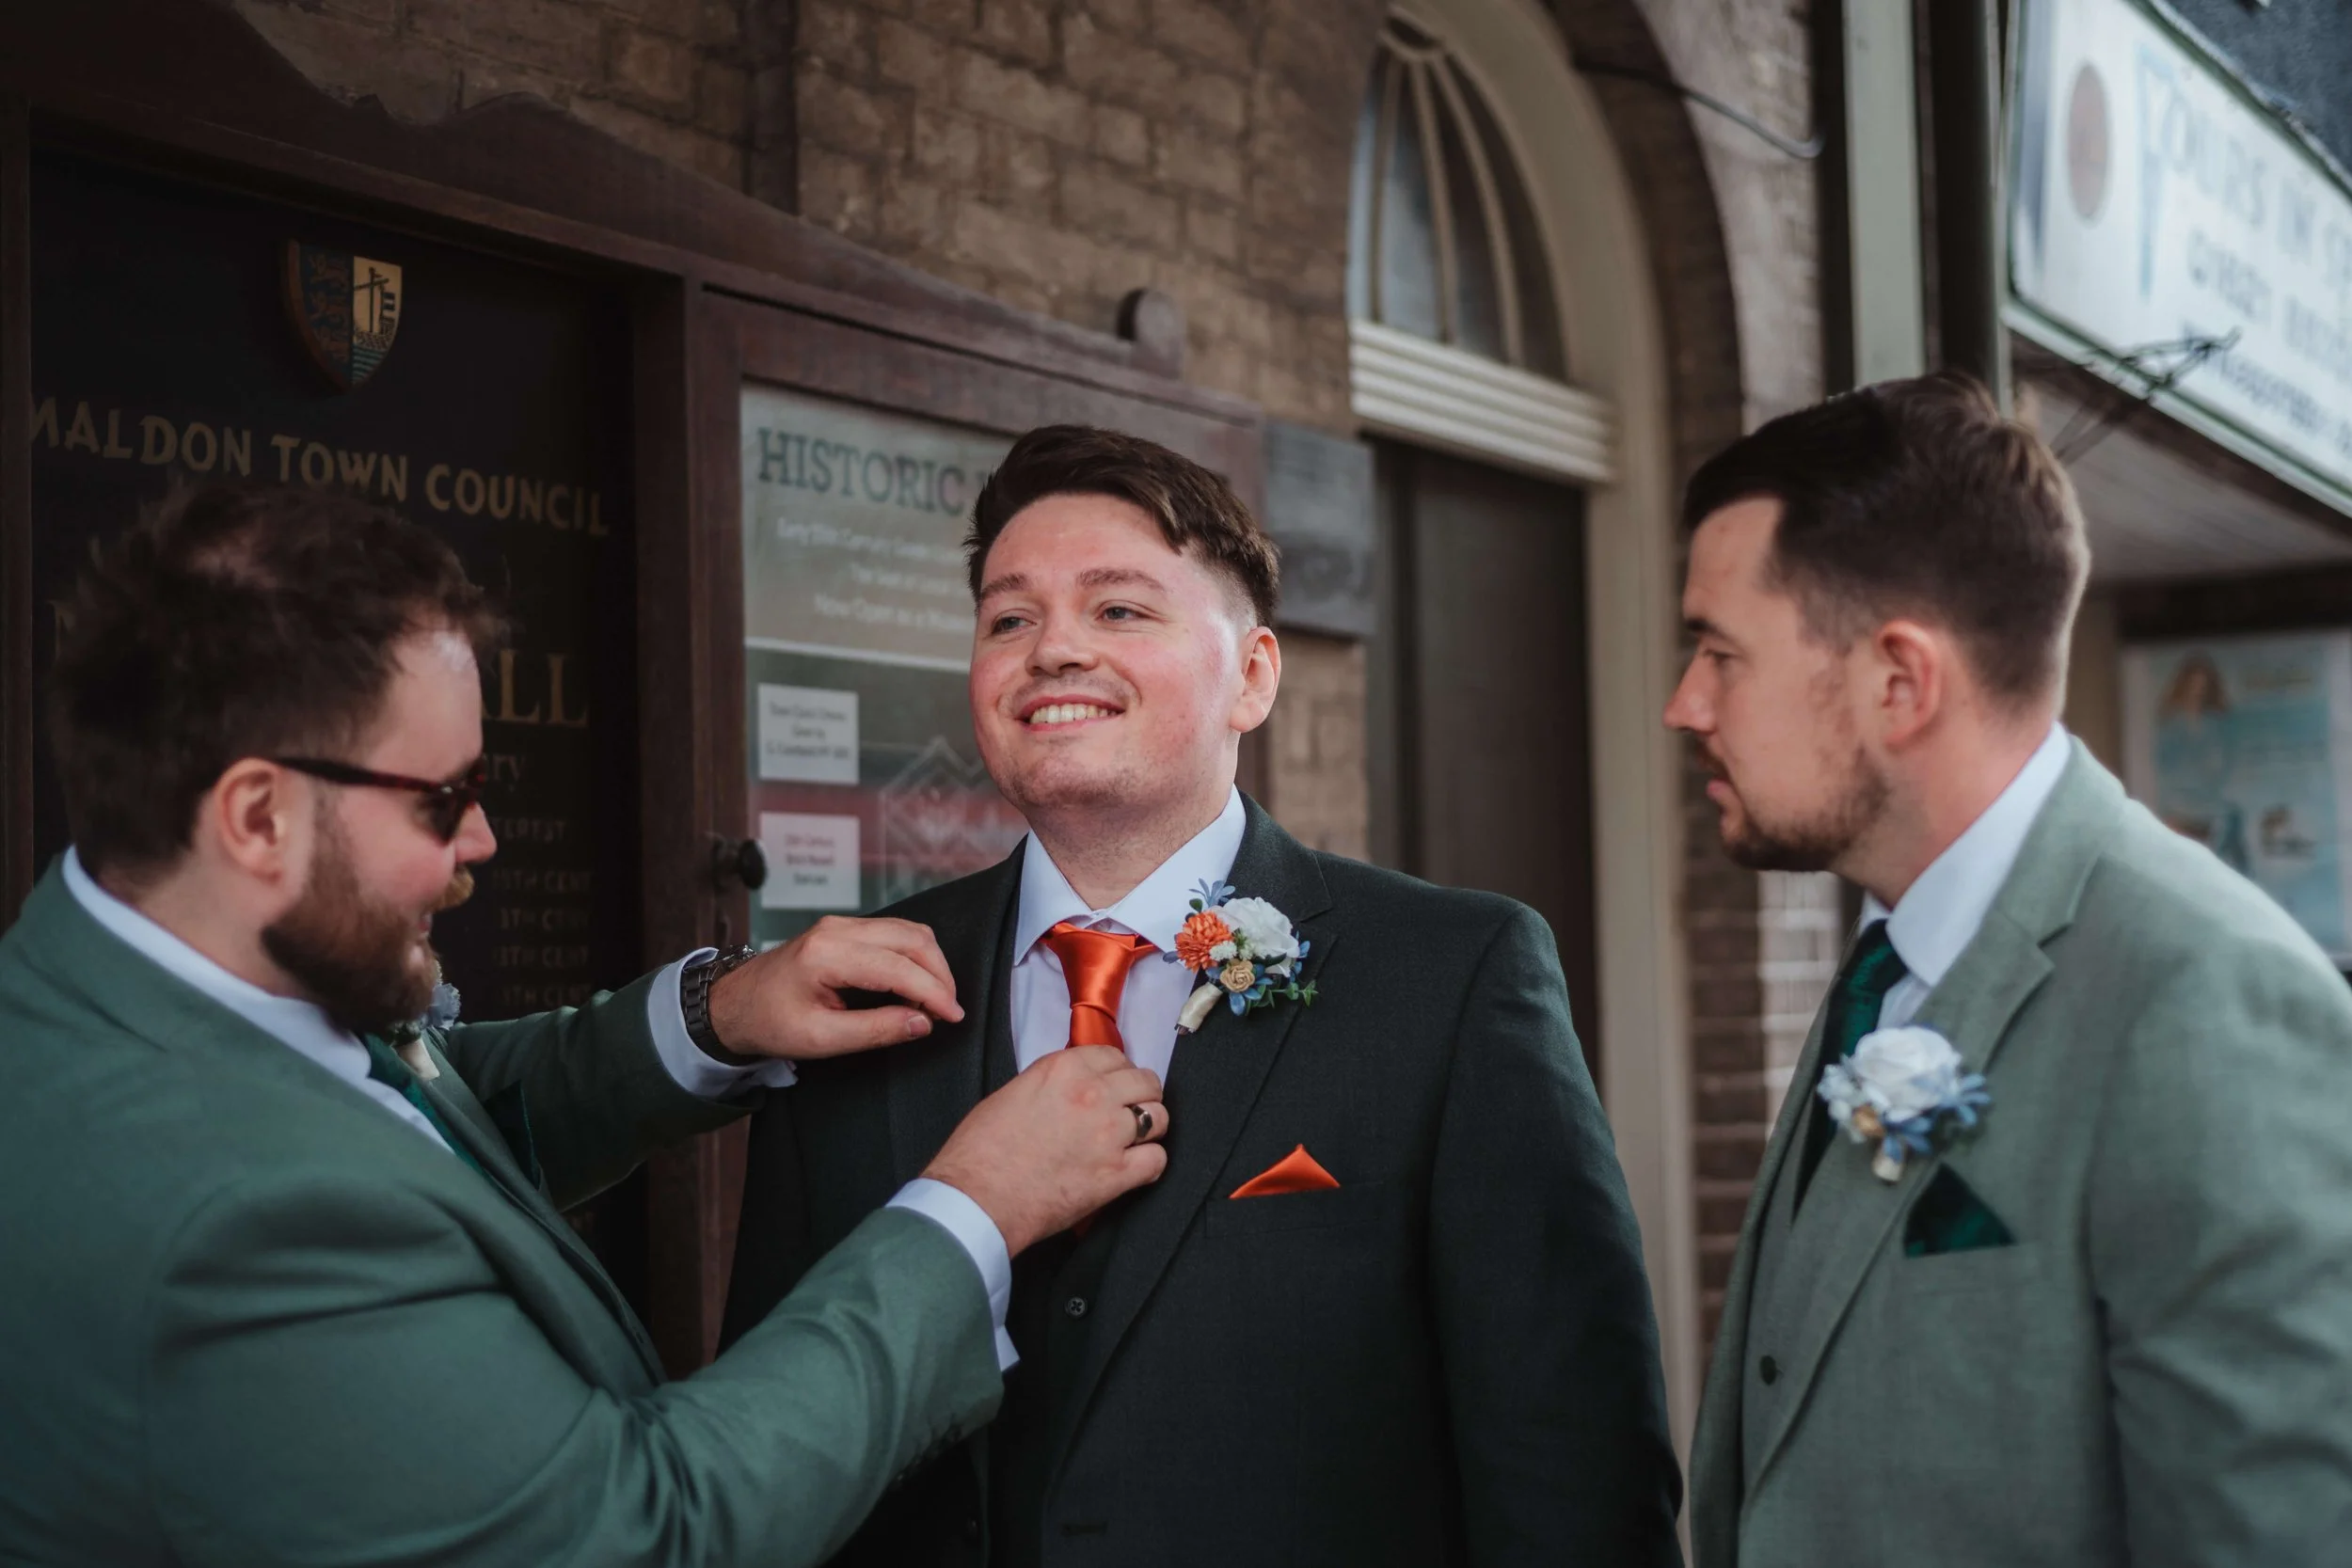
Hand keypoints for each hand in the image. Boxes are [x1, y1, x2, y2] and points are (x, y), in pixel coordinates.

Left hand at [705, 916, 964, 1060]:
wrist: (733, 1004)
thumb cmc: (769, 1023)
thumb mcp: (821, 1039)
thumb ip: (875, 1030)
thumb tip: (924, 1023)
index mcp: (827, 954)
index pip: (898, 967)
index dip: (933, 992)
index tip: (954, 1017)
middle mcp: (837, 929)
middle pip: (912, 939)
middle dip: (940, 974)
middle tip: (949, 1010)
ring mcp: (841, 924)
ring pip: (908, 931)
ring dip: (930, 963)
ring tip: (935, 1000)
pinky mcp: (844, 928)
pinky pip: (894, 933)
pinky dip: (915, 956)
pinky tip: (916, 985)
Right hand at [921, 1047, 1170, 1254]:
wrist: (977, 1197)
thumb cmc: (981, 1151)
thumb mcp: (1012, 1093)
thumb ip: (1052, 1085)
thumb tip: (1071, 1091)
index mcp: (1064, 1068)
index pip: (1115, 1056)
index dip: (1118, 1073)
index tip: (1115, 1086)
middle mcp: (1092, 1093)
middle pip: (1146, 1082)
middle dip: (1142, 1095)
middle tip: (1132, 1111)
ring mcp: (1108, 1133)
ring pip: (1158, 1118)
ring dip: (1150, 1129)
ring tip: (1136, 1141)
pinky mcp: (1115, 1173)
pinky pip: (1157, 1160)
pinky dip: (1150, 1164)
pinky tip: (1136, 1168)